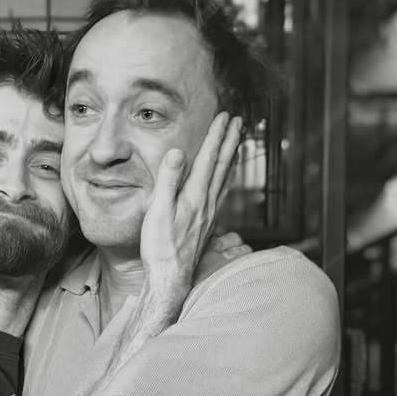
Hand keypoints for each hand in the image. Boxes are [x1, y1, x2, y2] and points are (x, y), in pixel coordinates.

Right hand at [139, 112, 242, 305]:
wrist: (170, 279)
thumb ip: (168, 180)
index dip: (216, 136)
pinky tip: (227, 179)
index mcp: (194, 196)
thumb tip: (179, 152)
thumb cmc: (160, 248)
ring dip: (231, 158)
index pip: (208, 159)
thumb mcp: (158, 211)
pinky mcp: (207, 225)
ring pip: (225, 179)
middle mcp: (207, 203)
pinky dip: (227, 179)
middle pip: (222, 166)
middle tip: (238, 121)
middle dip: (229, 141)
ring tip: (237, 142)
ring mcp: (209, 214)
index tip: (225, 117)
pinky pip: (221, 194)